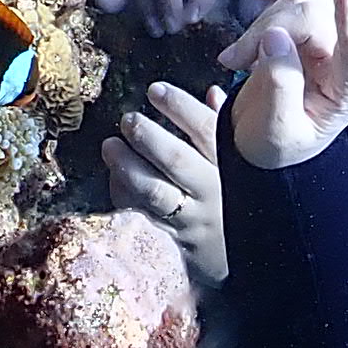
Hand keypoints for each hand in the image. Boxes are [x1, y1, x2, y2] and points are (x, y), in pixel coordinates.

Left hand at [101, 81, 229, 289]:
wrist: (233, 258)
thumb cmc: (233, 198)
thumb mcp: (236, 162)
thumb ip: (223, 129)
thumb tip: (213, 93)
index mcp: (231, 165)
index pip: (206, 130)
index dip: (180, 107)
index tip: (155, 90)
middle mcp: (211, 190)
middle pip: (177, 160)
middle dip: (148, 136)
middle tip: (128, 119)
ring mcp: (190, 217)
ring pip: (154, 191)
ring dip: (127, 165)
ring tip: (110, 146)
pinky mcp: (170, 237)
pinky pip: (140, 213)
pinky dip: (123, 192)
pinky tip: (113, 175)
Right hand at [216, 0, 347, 171]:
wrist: (257, 139)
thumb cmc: (274, 143)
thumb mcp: (276, 130)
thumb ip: (280, 86)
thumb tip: (276, 36)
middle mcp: (342, 58)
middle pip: (314, 16)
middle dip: (268, 30)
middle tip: (237, 60)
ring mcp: (326, 35)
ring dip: (260, 21)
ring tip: (237, 57)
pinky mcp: (308, 19)